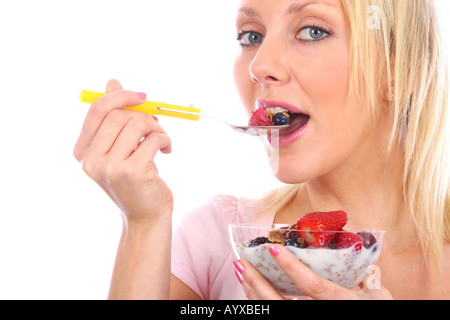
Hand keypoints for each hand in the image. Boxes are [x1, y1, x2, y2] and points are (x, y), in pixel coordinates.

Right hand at [73, 79, 172, 225]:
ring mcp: (109, 167)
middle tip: (156, 125)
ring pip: (137, 125)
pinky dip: (165, 140)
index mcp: (83, 152)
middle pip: (118, 115)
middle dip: (144, 115)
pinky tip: (167, 150)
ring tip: (162, 139)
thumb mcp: (121, 148)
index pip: (96, 110)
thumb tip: (112, 82)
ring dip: (156, 128)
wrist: (146, 216)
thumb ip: (114, 118)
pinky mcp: (131, 172)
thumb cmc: (135, 180)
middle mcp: (91, 160)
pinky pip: (153, 139)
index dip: (121, 97)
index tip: (141, 97)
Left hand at [234, 244, 392, 299]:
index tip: (273, 250)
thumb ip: (364, 275)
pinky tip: (251, 290)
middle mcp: (322, 314)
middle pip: (281, 304)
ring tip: (241, 272)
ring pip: (274, 311)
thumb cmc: (379, 311)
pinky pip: (276, 314)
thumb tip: (353, 247)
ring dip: (253, 292)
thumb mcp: (379, 296)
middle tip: (241, 263)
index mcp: (342, 303)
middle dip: (257, 283)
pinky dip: (260, 302)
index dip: (292, 268)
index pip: (313, 286)